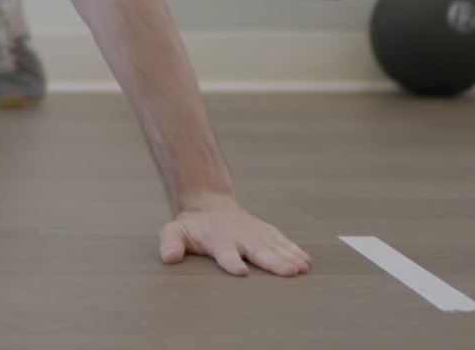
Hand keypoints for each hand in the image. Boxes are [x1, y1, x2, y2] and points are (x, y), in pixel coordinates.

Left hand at [159, 195, 311, 276]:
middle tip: (288, 272)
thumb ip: (170, 243)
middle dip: (273, 261)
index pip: (225, 253)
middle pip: (258, 251)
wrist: (210, 203)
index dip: (231, 262)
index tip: (241, 272)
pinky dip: (294, 251)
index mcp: (218, 239)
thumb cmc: (192, 225)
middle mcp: (240, 236)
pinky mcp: (266, 232)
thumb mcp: (174, 231)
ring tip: (302, 268)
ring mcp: (255, 233)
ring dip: (289, 257)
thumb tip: (167, 258)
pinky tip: (306, 262)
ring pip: (274, 246)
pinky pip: (282, 241)